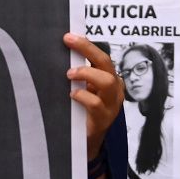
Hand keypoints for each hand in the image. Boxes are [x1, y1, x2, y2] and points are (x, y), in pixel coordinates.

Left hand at [64, 34, 123, 159]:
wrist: (88, 141)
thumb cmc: (83, 111)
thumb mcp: (84, 89)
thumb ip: (80, 75)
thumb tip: (64, 52)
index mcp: (110, 78)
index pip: (101, 56)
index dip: (86, 45)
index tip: (68, 37)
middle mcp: (115, 89)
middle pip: (106, 63)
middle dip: (87, 49)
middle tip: (68, 43)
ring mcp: (112, 104)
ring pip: (108, 81)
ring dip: (87, 74)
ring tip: (70, 74)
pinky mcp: (104, 119)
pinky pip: (96, 103)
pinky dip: (82, 96)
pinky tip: (72, 95)